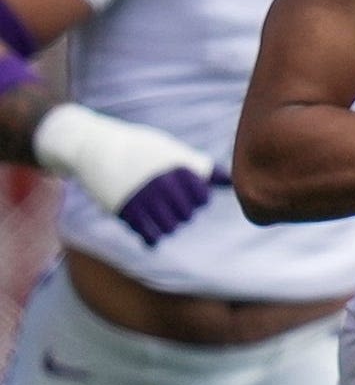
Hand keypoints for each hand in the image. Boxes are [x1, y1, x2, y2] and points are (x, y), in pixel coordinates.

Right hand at [31, 104, 225, 246]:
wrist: (94, 147)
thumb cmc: (139, 148)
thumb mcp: (171, 150)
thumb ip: (200, 166)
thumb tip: (230, 181)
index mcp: (176, 168)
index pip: (202, 197)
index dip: (197, 197)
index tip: (184, 190)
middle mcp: (163, 185)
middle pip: (188, 214)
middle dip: (182, 210)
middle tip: (167, 201)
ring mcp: (143, 200)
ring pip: (171, 227)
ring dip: (168, 224)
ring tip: (158, 212)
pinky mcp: (125, 212)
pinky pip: (149, 236)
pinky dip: (153, 237)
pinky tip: (149, 229)